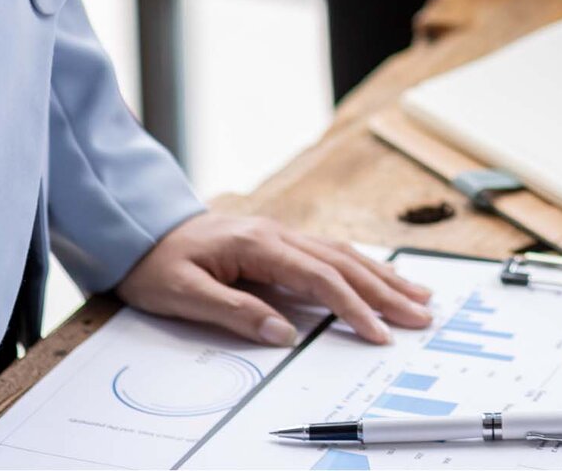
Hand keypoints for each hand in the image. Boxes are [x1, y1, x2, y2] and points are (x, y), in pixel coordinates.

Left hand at [116, 213, 432, 346]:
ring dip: (384, 277)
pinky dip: (363, 266)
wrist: (140, 228)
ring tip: (418, 296)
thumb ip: (236, 312)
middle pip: (346, 264)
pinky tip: (381, 276)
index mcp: (260, 245)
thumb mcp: (184, 294)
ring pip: (346, 254)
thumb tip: (284, 334)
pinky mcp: (280, 241)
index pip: (321, 279)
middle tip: (421, 315)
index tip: (379, 334)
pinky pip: (331, 253)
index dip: (354, 308)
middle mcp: (280, 235)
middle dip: (387, 292)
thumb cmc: (158, 263)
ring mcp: (283, 235)